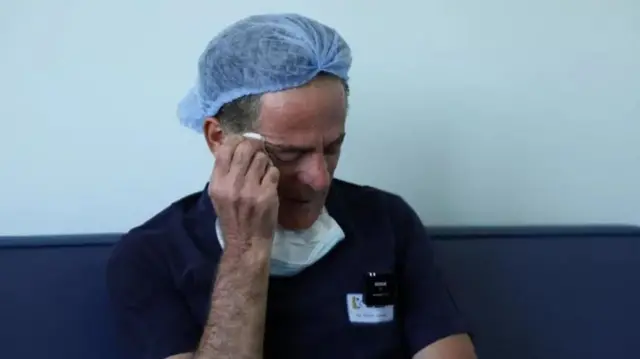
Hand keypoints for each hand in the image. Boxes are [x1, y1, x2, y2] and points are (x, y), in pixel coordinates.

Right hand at [209, 135, 279, 254]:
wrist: (246, 243)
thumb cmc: (233, 218)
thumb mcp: (219, 195)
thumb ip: (225, 172)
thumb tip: (235, 145)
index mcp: (217, 183)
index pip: (225, 149)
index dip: (236, 140)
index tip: (243, 142)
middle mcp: (232, 185)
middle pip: (245, 149)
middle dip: (254, 147)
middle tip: (258, 151)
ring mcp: (250, 190)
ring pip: (262, 158)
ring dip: (265, 162)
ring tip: (262, 172)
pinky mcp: (267, 196)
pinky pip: (273, 172)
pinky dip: (273, 175)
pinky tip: (269, 183)